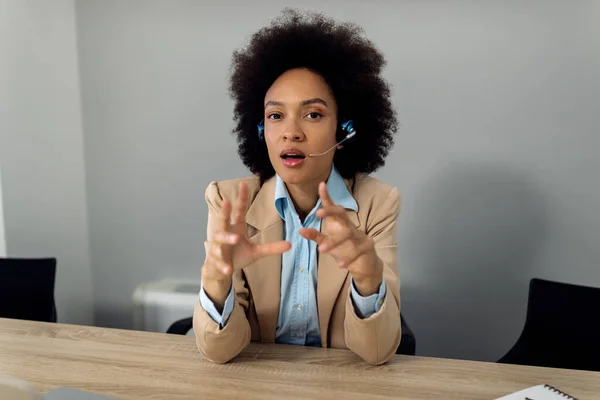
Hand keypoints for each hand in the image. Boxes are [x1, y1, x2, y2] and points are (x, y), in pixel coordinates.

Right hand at [203, 182, 290, 304]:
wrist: (220, 270)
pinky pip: (218, 260)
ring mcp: (218, 246)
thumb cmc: (237, 255)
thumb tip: (290, 244)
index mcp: (236, 228)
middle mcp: (225, 233)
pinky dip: (223, 264)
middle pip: (223, 220)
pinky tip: (229, 269)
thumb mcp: (256, 252)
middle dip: (225, 212)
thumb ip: (271, 247)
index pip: (239, 211)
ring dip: (226, 238)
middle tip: (227, 202)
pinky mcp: (215, 259)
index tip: (243, 185)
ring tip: (235, 240)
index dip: (241, 199)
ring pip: (220, 239)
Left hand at [299, 182, 382, 295]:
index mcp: (340, 222)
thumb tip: (300, 230)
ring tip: (321, 250)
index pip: (333, 207)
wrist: (364, 264)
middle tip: (318, 213)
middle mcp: (350, 226)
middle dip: (331, 211)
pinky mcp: (367, 247)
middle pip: (342, 214)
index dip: (327, 196)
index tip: (321, 185)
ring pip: (348, 233)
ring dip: (335, 241)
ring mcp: (360, 235)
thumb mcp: (327, 242)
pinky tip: (340, 265)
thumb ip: (315, 236)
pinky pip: (357, 251)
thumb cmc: (345, 249)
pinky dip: (348, 258)